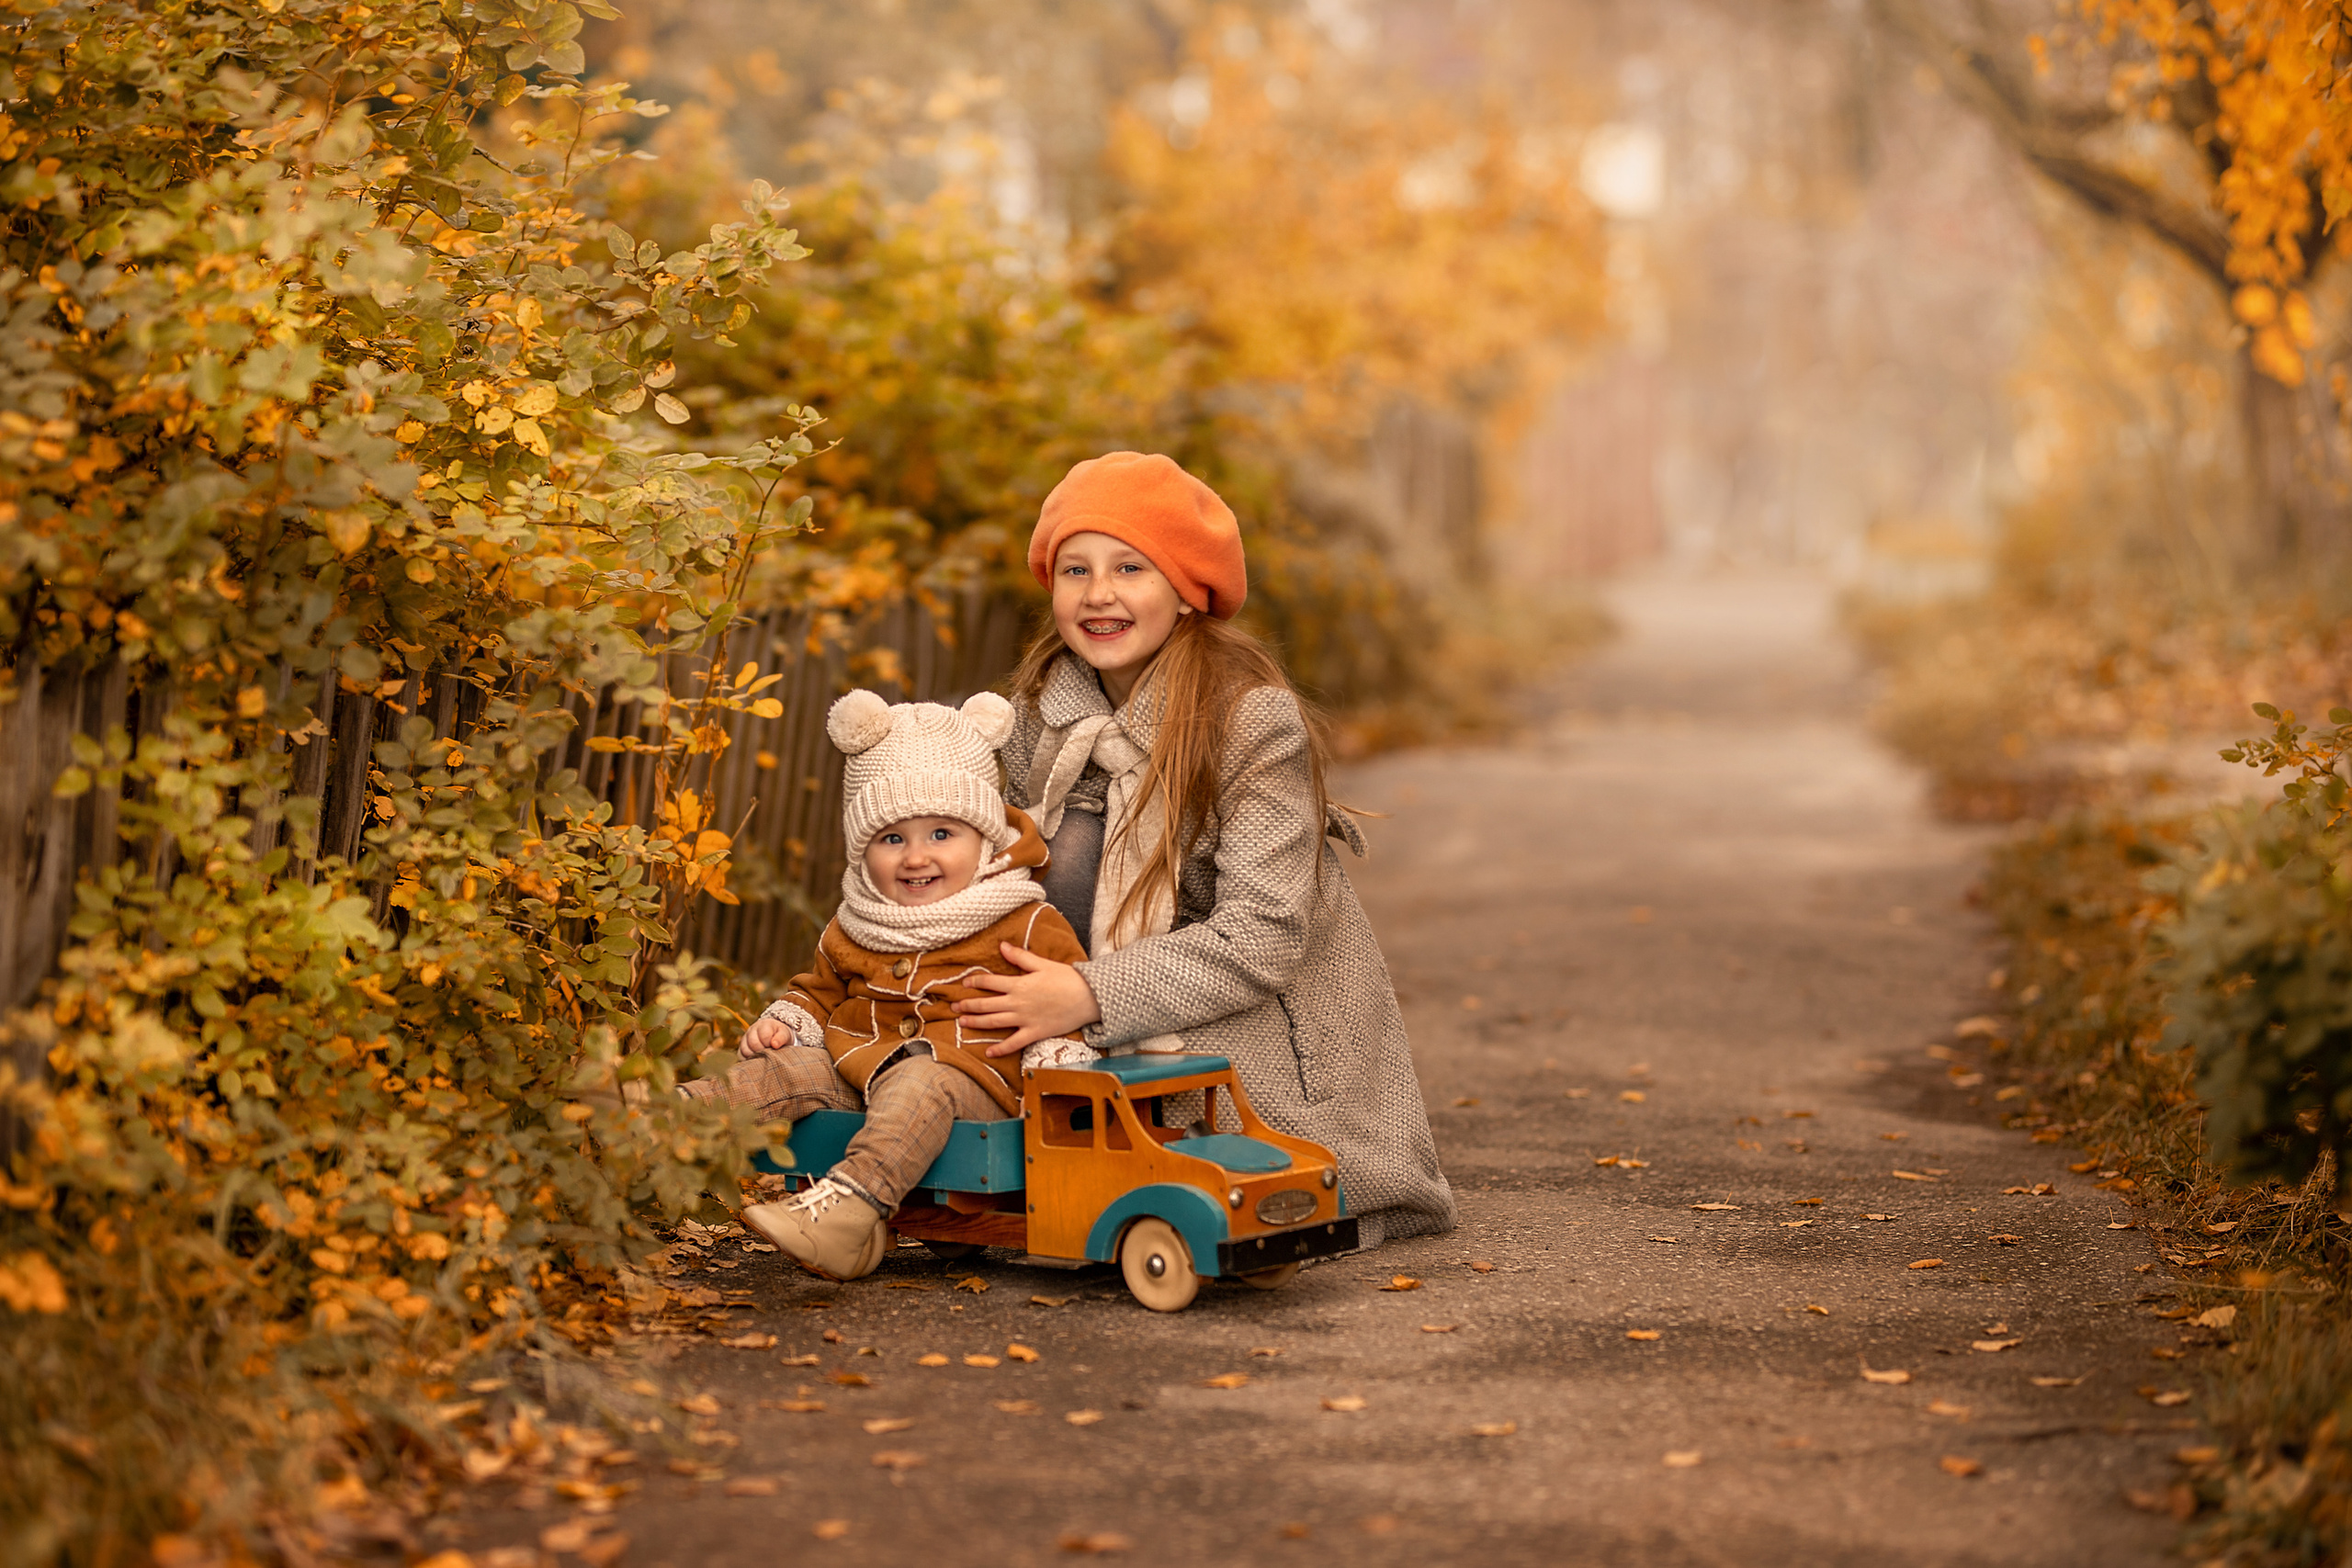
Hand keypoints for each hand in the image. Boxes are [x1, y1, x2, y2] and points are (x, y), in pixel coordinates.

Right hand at [738, 1014, 793, 1057]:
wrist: (774, 1034)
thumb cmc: (780, 1035)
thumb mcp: (785, 1034)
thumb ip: (781, 1038)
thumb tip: (774, 1045)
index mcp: (764, 1025)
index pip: (764, 1036)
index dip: (770, 1044)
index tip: (774, 1048)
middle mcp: (752, 1030)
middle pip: (753, 1043)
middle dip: (762, 1051)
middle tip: (769, 1054)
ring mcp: (745, 1038)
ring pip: (745, 1050)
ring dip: (755, 1056)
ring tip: (763, 1058)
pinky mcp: (741, 1047)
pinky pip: (740, 1055)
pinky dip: (747, 1060)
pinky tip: (755, 1060)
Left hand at [957, 943, 1102, 1055]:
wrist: (1088, 998)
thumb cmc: (1067, 979)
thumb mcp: (1043, 964)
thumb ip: (1020, 957)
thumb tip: (1001, 945)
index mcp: (1019, 984)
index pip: (990, 983)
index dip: (975, 982)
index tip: (965, 983)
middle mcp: (1018, 1003)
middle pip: (986, 1004)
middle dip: (968, 1004)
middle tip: (954, 1006)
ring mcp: (1025, 1020)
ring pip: (994, 1023)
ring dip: (976, 1022)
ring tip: (962, 1022)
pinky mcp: (1034, 1033)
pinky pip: (1013, 1043)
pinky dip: (1000, 1049)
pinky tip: (988, 1052)